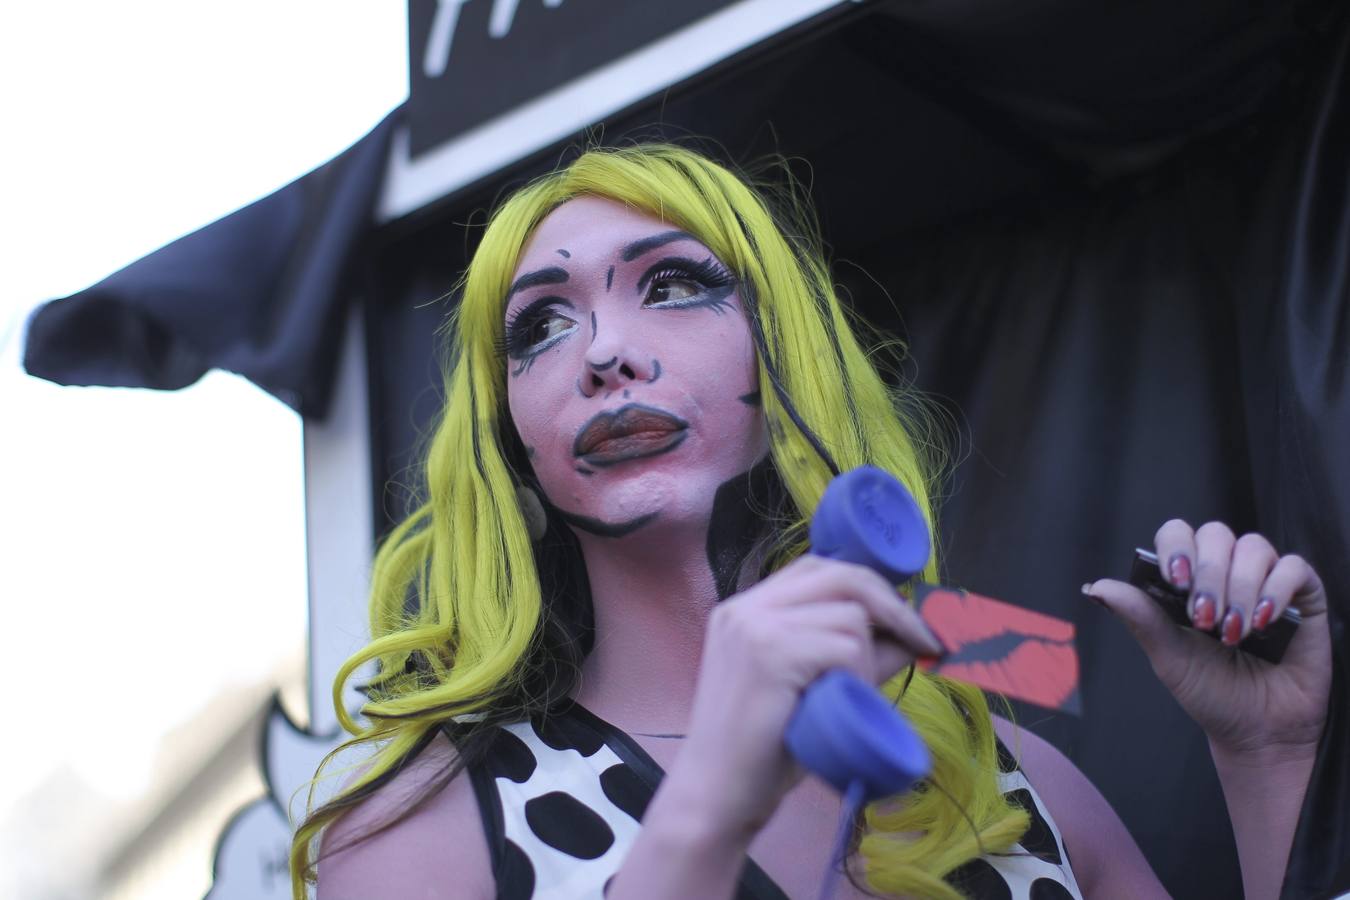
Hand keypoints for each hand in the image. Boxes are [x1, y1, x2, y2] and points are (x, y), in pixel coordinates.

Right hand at [670, 554, 943, 840]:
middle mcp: (745, 608)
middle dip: (892, 606)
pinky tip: (844, 704)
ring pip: (850, 615)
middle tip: (923, 641)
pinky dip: (860, 676)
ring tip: (853, 697)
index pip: (819, 568)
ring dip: (869, 658)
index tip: (906, 621)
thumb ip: (850, 653)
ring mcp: (754, 626)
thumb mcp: (809, 688)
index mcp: (745, 610)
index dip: (869, 588)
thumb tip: (908, 634)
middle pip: (840, 575)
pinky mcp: (770, 653)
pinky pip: (846, 648)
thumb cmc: (761, 750)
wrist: (715, 795)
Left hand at [1085, 520, 1330, 757]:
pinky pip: (1293, 566)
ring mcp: (1267, 580)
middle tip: (1204, 619)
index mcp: (1190, 579)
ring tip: (1234, 632)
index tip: (1176, 579)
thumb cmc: (1210, 692)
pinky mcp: (1304, 595)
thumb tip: (1095, 586)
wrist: (1257, 732)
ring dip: (1240, 589)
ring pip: (1253, 547)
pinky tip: (1266, 622)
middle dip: (1208, 575)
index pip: (1178, 534)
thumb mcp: (1167, 655)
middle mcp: (1227, 571)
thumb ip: (1139, 617)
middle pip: (1216, 534)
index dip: (1176, 547)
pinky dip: (1276, 590)